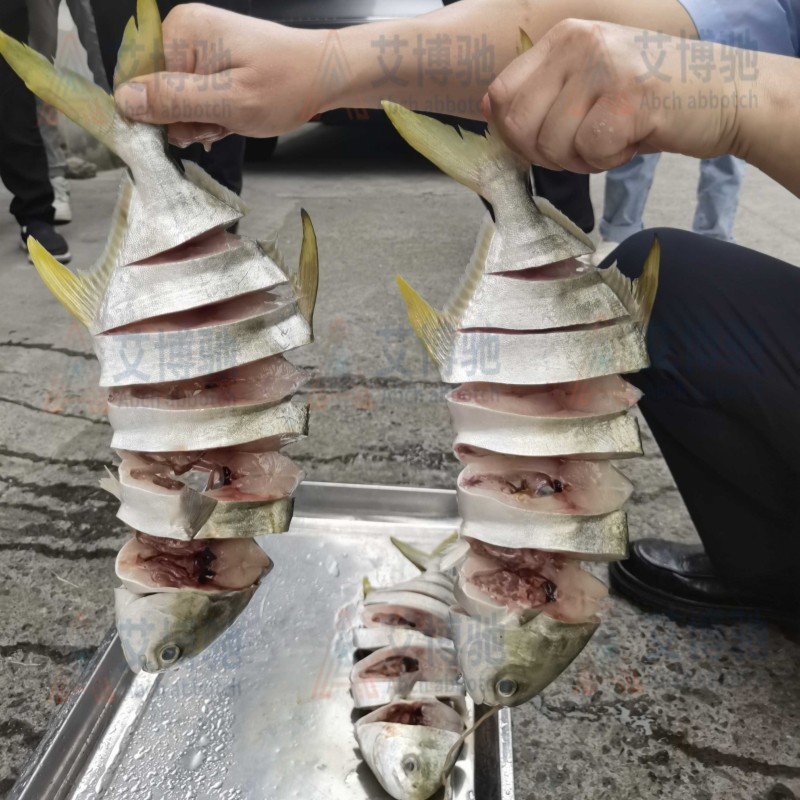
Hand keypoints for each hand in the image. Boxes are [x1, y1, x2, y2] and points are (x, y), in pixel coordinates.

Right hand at [114, 3, 326, 145]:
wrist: (324, 75)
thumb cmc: (285, 86)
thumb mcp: (230, 102)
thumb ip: (176, 102)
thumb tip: (124, 101)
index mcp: (181, 32)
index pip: (139, 81)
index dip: (160, 115)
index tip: (193, 127)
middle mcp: (183, 31)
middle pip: (158, 93)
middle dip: (188, 119)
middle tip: (221, 122)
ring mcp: (198, 45)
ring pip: (178, 101)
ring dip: (203, 121)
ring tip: (232, 118)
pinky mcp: (211, 60)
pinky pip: (195, 97)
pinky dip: (213, 114)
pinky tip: (234, 114)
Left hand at [483, 19, 741, 171]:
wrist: (726, 95)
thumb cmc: (650, 99)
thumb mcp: (588, 83)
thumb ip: (542, 94)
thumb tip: (491, 110)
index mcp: (564, 38)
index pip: (501, 94)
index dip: (513, 133)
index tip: (542, 143)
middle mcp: (580, 43)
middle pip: (519, 123)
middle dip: (544, 153)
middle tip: (581, 148)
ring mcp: (604, 67)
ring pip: (552, 143)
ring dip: (580, 159)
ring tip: (613, 138)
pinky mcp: (629, 98)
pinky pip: (589, 152)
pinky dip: (607, 161)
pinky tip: (631, 141)